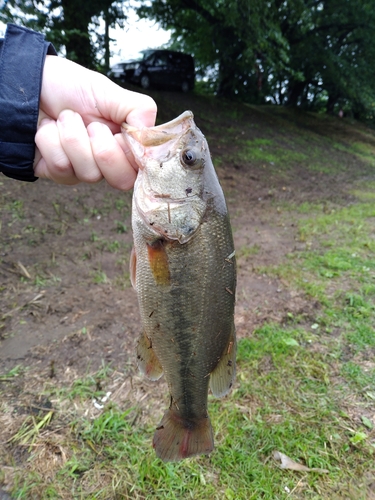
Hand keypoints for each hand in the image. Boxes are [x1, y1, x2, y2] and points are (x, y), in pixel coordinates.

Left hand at [34, 56, 156, 188]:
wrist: (31, 84)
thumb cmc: (72, 87)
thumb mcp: (110, 92)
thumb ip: (139, 112)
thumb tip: (151, 140)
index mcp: (126, 145)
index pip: (143, 169)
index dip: (131, 152)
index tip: (119, 132)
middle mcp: (108, 162)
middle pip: (121, 181)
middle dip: (104, 150)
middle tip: (91, 125)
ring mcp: (83, 170)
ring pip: (89, 174)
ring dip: (73, 137)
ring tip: (65, 118)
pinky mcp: (58, 173)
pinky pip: (62, 168)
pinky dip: (51, 140)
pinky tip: (48, 128)